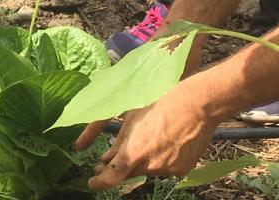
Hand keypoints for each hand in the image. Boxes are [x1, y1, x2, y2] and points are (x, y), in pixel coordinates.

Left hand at [75, 80, 218, 189]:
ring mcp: (167, 170)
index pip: (112, 177)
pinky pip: (165, 168)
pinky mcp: (182, 170)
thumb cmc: (158, 104)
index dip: (100, 182)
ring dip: (143, 159)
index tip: (92, 182)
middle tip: (110, 160)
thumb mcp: (132, 119)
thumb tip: (106, 158)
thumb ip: (118, 142)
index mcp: (134, 151)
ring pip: (148, 169)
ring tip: (149, 137)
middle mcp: (150, 165)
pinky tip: (165, 141)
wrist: (194, 106)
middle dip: (120, 167)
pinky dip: (161, 159)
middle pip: (130, 172)